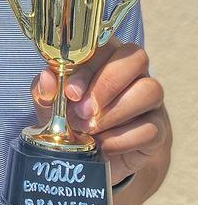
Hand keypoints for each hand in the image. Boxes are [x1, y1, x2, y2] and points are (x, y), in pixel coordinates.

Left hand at [31, 39, 168, 182]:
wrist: (92, 158)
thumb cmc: (70, 120)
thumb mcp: (50, 106)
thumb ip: (45, 91)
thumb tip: (47, 78)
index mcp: (104, 57)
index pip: (105, 45)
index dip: (89, 66)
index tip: (70, 92)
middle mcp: (133, 73)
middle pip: (136, 58)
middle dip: (106, 85)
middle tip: (82, 111)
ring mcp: (150, 101)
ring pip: (150, 90)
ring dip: (115, 112)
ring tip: (89, 128)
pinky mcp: (158, 129)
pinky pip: (151, 128)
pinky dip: (122, 138)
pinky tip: (103, 145)